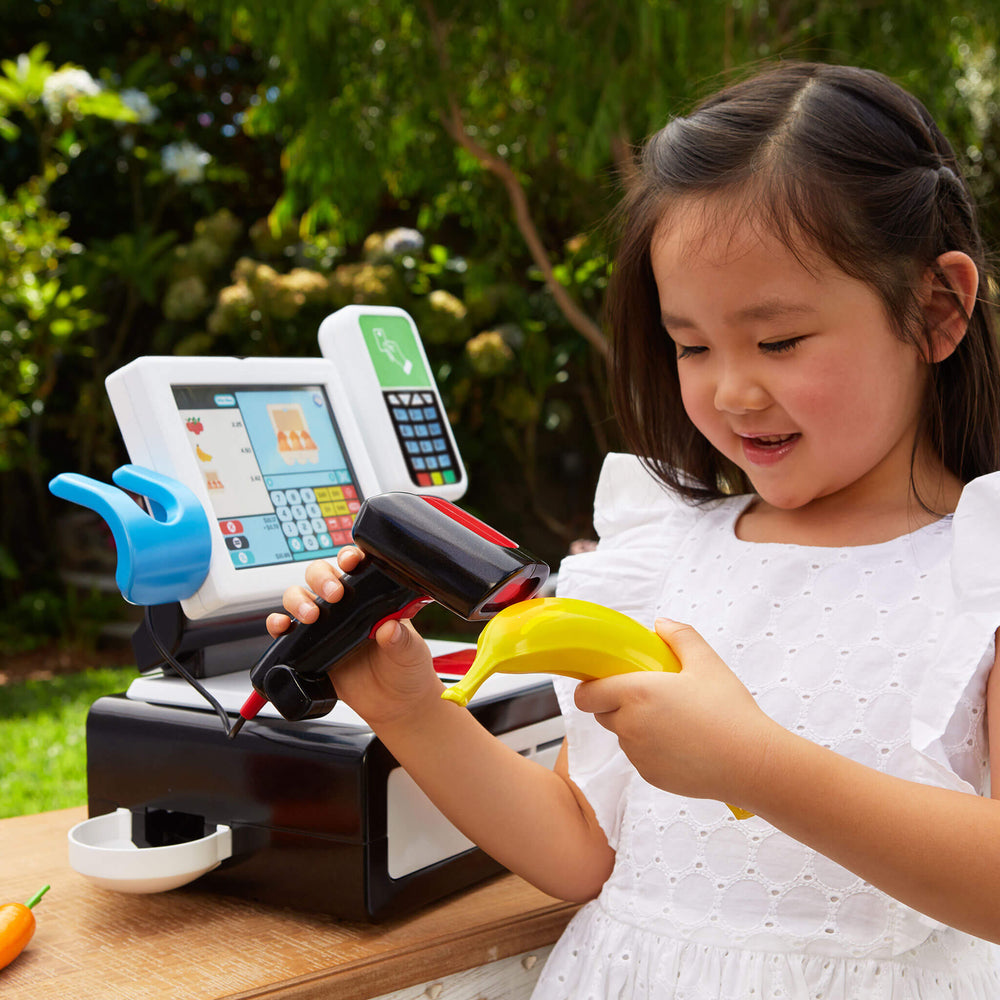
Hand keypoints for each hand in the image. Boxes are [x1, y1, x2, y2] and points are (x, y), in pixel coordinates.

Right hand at [266, 548, 441, 724]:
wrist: (394, 705)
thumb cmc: (405, 669)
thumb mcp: (411, 652)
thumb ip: (402, 640)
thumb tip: (390, 628)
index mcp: (372, 596)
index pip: (356, 565)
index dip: (349, 557)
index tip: (351, 562)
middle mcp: (345, 605)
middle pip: (321, 574)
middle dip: (322, 577)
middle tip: (334, 594)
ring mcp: (325, 624)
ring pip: (299, 596)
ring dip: (298, 599)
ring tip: (310, 615)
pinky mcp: (310, 647)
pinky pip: (285, 630)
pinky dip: (277, 624)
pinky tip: (282, 627)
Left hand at [573, 618, 775, 807]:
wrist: (752, 762)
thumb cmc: (729, 711)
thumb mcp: (707, 662)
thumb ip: (680, 636)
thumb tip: (660, 624)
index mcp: (636, 693)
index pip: (586, 695)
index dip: (591, 688)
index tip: (607, 681)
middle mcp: (629, 726)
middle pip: (603, 714)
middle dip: (616, 704)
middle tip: (649, 696)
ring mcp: (638, 755)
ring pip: (623, 736)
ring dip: (635, 727)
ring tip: (673, 719)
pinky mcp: (651, 777)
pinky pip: (640, 758)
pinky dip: (652, 750)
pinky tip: (682, 743)